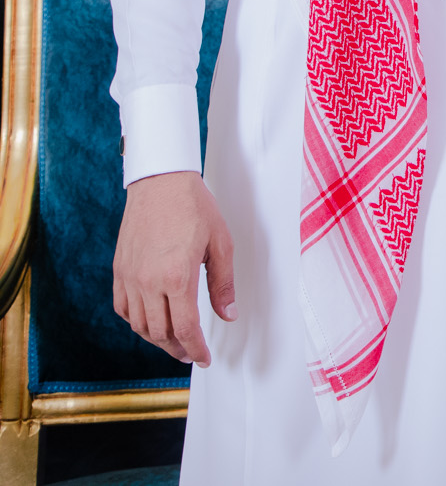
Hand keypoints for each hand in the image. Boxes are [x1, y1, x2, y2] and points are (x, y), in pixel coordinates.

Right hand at [111, 170, 234, 366]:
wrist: (160, 183)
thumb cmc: (195, 208)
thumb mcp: (220, 244)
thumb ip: (223, 284)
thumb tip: (229, 315)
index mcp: (177, 277)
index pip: (185, 328)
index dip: (196, 349)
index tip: (204, 359)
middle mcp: (148, 282)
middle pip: (160, 332)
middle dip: (178, 349)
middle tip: (191, 354)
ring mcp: (129, 277)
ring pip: (139, 325)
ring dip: (157, 340)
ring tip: (175, 342)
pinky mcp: (119, 270)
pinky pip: (123, 308)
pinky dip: (136, 322)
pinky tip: (151, 322)